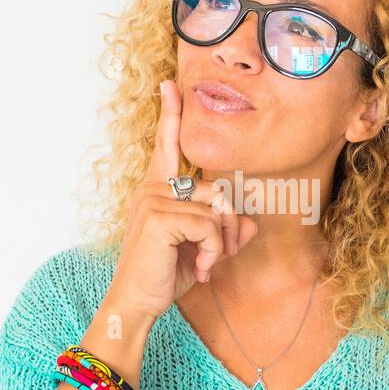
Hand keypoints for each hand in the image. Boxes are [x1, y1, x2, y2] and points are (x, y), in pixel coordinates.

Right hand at [107, 78, 258, 321]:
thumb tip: (252, 223)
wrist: (137, 304)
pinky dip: (212, 251)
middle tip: (222, 254)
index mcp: (157, 190)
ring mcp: (153, 201)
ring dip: (221, 243)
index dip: (171, 116)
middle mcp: (152, 190)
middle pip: (216, 190)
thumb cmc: (163, 276)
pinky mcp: (159, 218)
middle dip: (230, 225)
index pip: (166, 146)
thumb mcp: (201, 252)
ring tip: (205, 264)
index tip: (170, 85)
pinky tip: (198, 269)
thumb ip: (224, 233)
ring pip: (216, 209)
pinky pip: (208, 226)